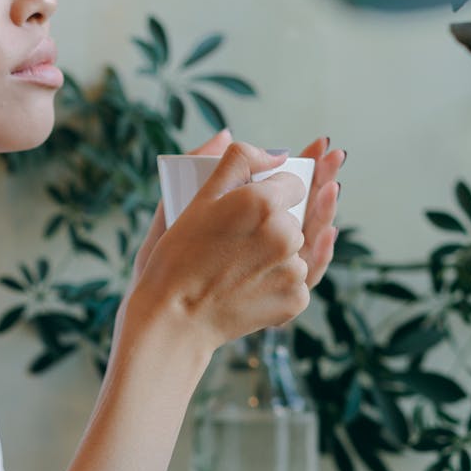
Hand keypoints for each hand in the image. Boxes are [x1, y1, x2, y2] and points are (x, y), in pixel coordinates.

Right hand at [116, 140, 341, 370]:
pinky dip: (278, 280)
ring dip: (277, 252)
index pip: (294, 182)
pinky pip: (297, 280)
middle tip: (237, 242)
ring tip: (237, 263)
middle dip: (275, 223)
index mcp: (262, 203)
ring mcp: (294, 270)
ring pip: (297, 250)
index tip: (251, 205)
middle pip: (297, 217)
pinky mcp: (296, 300)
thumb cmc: (176, 257)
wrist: (172, 319)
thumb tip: (273, 150)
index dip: (274, 191)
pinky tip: (247, 283)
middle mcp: (286, 234)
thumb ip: (236, 161)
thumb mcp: (198, 199)